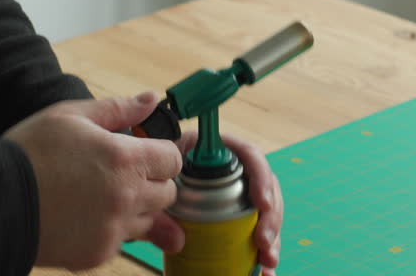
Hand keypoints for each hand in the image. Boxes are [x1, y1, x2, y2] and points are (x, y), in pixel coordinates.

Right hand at [5, 92, 181, 269]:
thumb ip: (118, 109)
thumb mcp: (70, 116)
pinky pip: (122, 241)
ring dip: (137, 208)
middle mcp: (126, 196)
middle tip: (124, 175)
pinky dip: (113, 230)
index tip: (149, 153)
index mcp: (126, 159)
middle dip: (153, 182)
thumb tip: (150, 99)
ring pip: (149, 219)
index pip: (173, 159)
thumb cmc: (29, 153)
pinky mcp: (98, 253)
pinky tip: (89, 216)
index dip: (162, 154)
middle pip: (168, 192)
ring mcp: (113, 228)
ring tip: (104, 196)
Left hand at [146, 131, 282, 275]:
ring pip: (266, 212)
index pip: (249, 156)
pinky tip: (266, 269)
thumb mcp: (155, 184)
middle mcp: (235, 169)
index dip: (261, 178)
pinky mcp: (239, 214)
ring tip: (268, 261)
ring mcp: (240, 192)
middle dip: (271, 218)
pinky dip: (265, 250)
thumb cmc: (150, 177)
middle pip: (265, 188)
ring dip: (273, 237)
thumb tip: (176, 240)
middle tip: (263, 243)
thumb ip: (159, 206)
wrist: (143, 187)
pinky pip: (258, 229)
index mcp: (217, 151)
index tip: (261, 204)